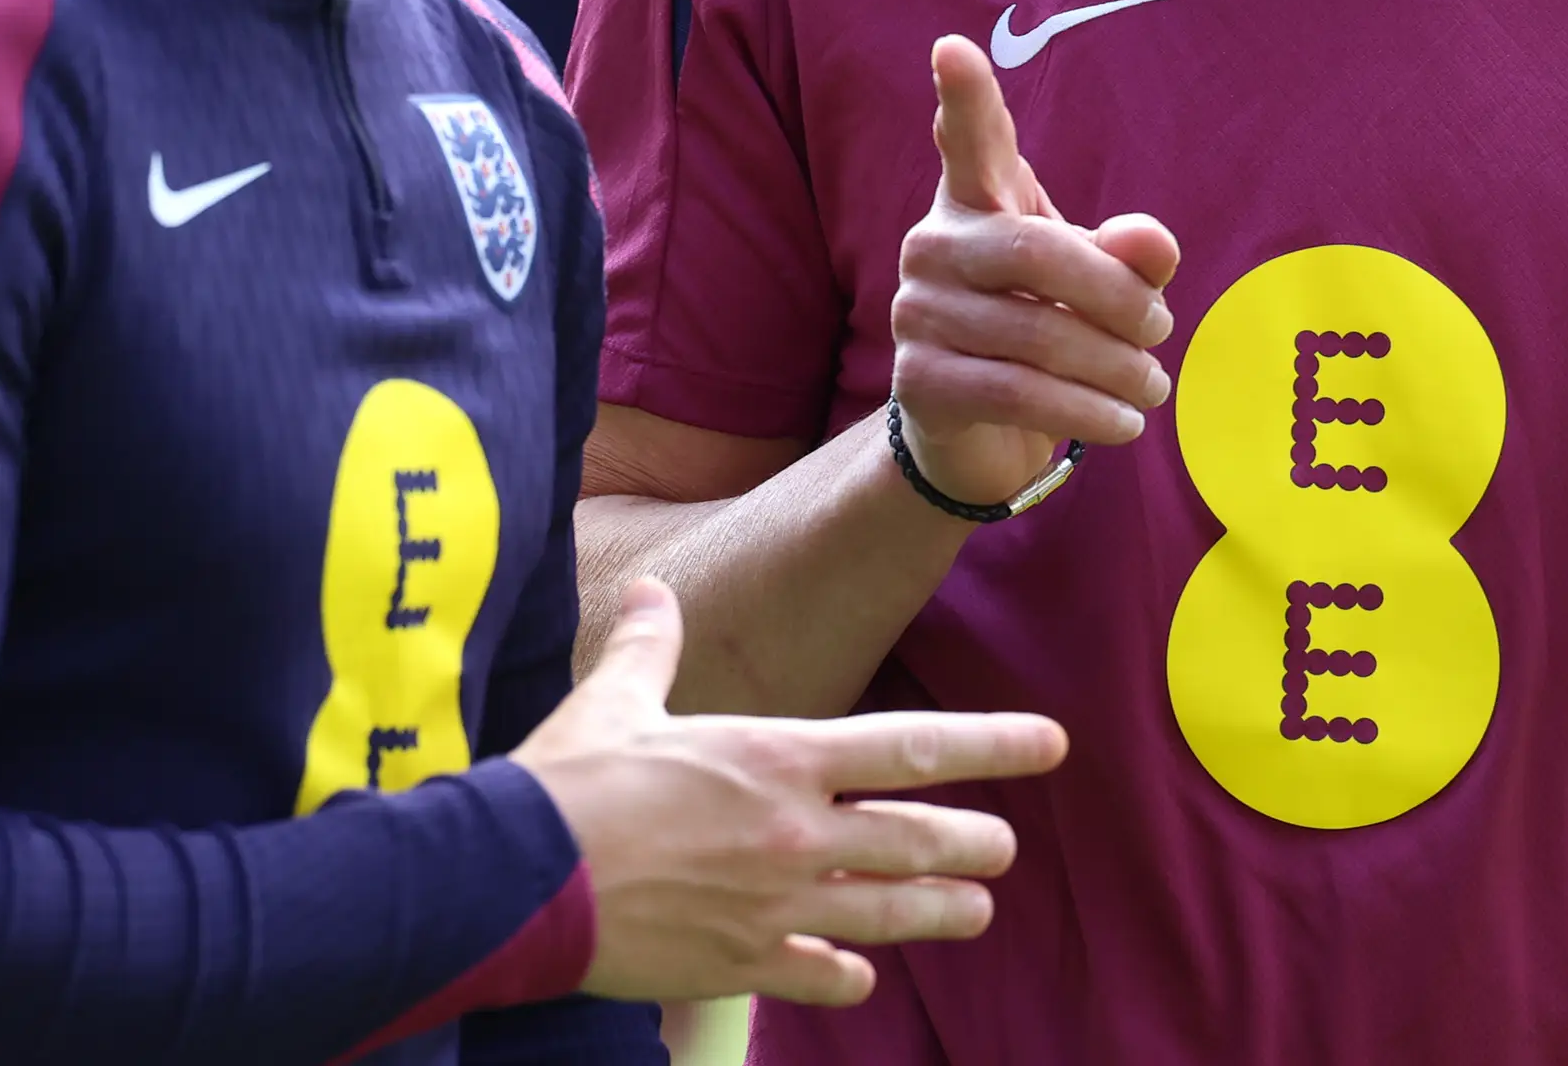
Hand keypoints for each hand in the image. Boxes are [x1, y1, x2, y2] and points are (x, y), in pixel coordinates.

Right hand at [515, 577, 1066, 1005]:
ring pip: (889, 913)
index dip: (992, 744)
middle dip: (974, 842)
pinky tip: (859, 974)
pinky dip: (846, 973)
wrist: (516, 880)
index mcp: (776, 758)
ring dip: (942, 912)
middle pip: (918, 839)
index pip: (911, 746)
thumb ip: (650, 646)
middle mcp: (794, 833)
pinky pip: (818, 973)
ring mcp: (774, 906)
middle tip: (1006, 847)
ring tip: (978, 912)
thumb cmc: (565, 783)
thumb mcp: (614, 699)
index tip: (1051, 743)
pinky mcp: (740, 965)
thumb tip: (652, 592)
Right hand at [888, 37, 1180, 508]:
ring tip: (1153, 384)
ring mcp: (917, 313)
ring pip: (1035, 333)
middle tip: (1163, 328)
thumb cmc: (1045, 329)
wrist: (983, 433)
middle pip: (1033, 250)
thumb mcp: (1099, 285)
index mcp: (977, 201)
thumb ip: (1130, 256)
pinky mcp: (919, 382)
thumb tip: (1153, 245)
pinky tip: (1125, 422)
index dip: (963, 98)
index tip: (953, 48)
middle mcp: (933, 245)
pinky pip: (1017, 391)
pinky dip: (1086, 411)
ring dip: (1115, 365)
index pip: (968, 140)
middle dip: (1115, 295)